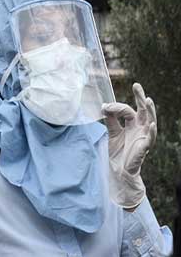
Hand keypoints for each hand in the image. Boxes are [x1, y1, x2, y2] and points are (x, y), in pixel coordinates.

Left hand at [101, 83, 156, 208]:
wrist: (119, 171)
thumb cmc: (119, 152)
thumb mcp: (112, 133)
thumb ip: (110, 120)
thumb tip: (105, 106)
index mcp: (132, 125)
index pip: (128, 110)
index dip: (117, 107)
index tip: (105, 106)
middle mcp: (140, 129)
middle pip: (143, 111)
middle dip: (140, 98)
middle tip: (137, 85)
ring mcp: (143, 137)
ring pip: (150, 121)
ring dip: (149, 111)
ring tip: (147, 100)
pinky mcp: (144, 148)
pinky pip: (150, 138)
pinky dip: (151, 131)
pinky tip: (151, 124)